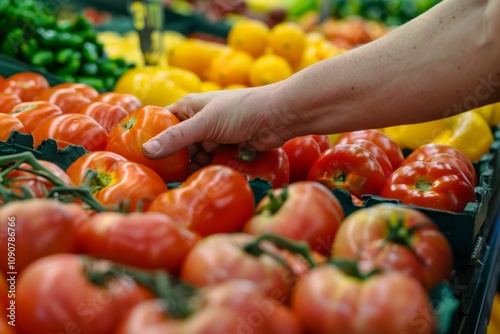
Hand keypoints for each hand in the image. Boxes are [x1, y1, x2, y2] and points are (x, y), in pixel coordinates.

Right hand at [142, 86, 301, 170]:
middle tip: (160, 180)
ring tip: (180, 184)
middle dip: (172, 160)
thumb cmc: (241, 111)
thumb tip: (146, 151)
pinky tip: (201, 181)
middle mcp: (199, 121)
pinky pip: (211, 162)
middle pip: (177, 144)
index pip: (161, 122)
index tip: (137, 158)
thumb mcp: (205, 123)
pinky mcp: (227, 149)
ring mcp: (213, 136)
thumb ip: (176, 138)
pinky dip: (207, 169)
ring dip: (191, 167)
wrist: (278, 116)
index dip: (149, 137)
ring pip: (195, 156)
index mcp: (189, 108)